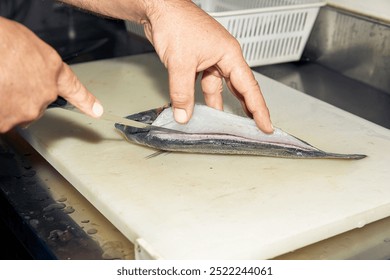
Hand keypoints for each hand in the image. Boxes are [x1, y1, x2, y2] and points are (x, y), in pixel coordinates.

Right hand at [0, 17, 101, 132]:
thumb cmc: (3, 42)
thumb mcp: (26, 45)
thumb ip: (35, 64)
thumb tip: (29, 69)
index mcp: (53, 70)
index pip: (75, 90)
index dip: (87, 101)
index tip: (97, 110)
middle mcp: (46, 94)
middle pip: (36, 102)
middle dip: (21, 94)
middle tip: (6, 78)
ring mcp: (28, 110)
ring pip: (17, 112)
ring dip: (6, 102)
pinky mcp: (9, 122)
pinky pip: (2, 119)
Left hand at [143, 0, 272, 132]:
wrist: (159, 9)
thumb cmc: (176, 23)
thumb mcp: (181, 63)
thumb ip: (182, 93)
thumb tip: (184, 115)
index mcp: (229, 54)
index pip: (249, 87)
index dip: (259, 108)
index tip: (266, 124)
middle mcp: (223, 57)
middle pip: (239, 88)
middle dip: (247, 108)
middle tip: (255, 127)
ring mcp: (209, 59)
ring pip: (219, 87)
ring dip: (220, 105)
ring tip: (226, 124)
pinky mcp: (196, 61)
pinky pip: (203, 84)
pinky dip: (201, 97)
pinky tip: (200, 108)